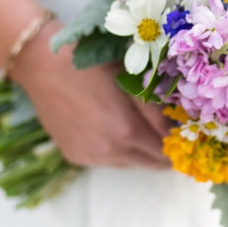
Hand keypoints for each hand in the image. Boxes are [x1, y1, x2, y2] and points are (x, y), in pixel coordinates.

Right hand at [10, 21, 172, 168]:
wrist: (41, 65)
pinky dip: (116, 148)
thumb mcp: (130, 79)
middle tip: (168, 130)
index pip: (166, 153)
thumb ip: (156, 109)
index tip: (185, 133)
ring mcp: (89, 157)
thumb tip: (178, 129)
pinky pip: (107, 159)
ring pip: (129, 162)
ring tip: (137, 123)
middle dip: (162, 149)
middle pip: (150, 163)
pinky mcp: (75, 156)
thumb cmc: (92, 63)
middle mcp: (108, 151)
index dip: (178, 143)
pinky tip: (111, 125)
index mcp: (126, 131)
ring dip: (139, 149)